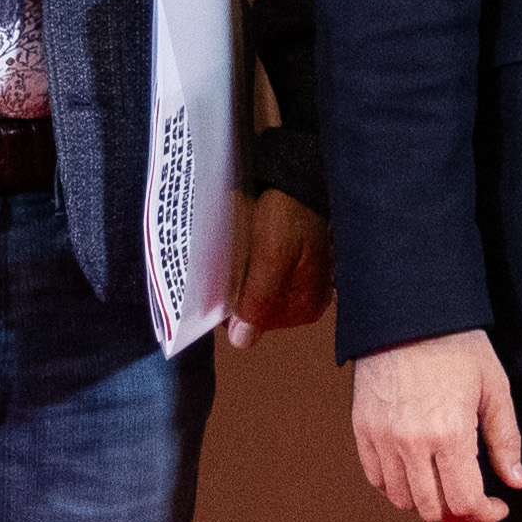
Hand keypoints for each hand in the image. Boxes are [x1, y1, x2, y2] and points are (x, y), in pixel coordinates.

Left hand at [225, 190, 335, 349]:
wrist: (295, 180)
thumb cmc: (288, 214)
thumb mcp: (272, 257)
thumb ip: (257, 300)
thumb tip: (241, 341)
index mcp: (305, 307)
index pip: (255, 324)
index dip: (231, 308)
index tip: (216, 286)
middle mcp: (304, 303)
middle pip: (254, 309)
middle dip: (235, 290)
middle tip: (228, 262)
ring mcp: (297, 285)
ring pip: (252, 293)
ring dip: (237, 278)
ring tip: (235, 253)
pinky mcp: (288, 267)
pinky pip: (257, 277)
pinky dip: (245, 267)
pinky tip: (242, 249)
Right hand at [353, 327, 521, 521]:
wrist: (408, 314)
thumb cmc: (456, 345)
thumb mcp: (495, 388)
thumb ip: (505, 440)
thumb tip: (516, 482)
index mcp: (449, 434)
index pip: (466, 501)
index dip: (485, 515)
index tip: (497, 508)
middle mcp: (411, 443)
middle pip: (433, 508)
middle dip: (459, 514)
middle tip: (474, 503)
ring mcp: (382, 438)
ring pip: (402, 500)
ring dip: (428, 504)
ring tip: (445, 490)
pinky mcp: (363, 429)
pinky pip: (376, 479)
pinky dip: (397, 489)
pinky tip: (416, 478)